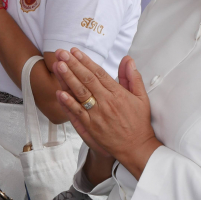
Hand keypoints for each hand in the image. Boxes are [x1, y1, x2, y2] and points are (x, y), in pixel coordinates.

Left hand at [53, 48, 161, 178]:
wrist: (136, 148)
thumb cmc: (138, 122)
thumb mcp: (141, 97)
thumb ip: (132, 77)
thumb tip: (128, 59)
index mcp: (118, 94)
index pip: (99, 73)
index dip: (86, 61)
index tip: (75, 51)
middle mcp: (106, 102)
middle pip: (87, 80)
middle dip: (73, 65)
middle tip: (62, 53)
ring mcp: (97, 115)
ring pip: (80, 93)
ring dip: (68, 79)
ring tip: (58, 66)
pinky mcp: (91, 127)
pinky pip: (77, 113)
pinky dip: (68, 103)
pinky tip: (60, 92)